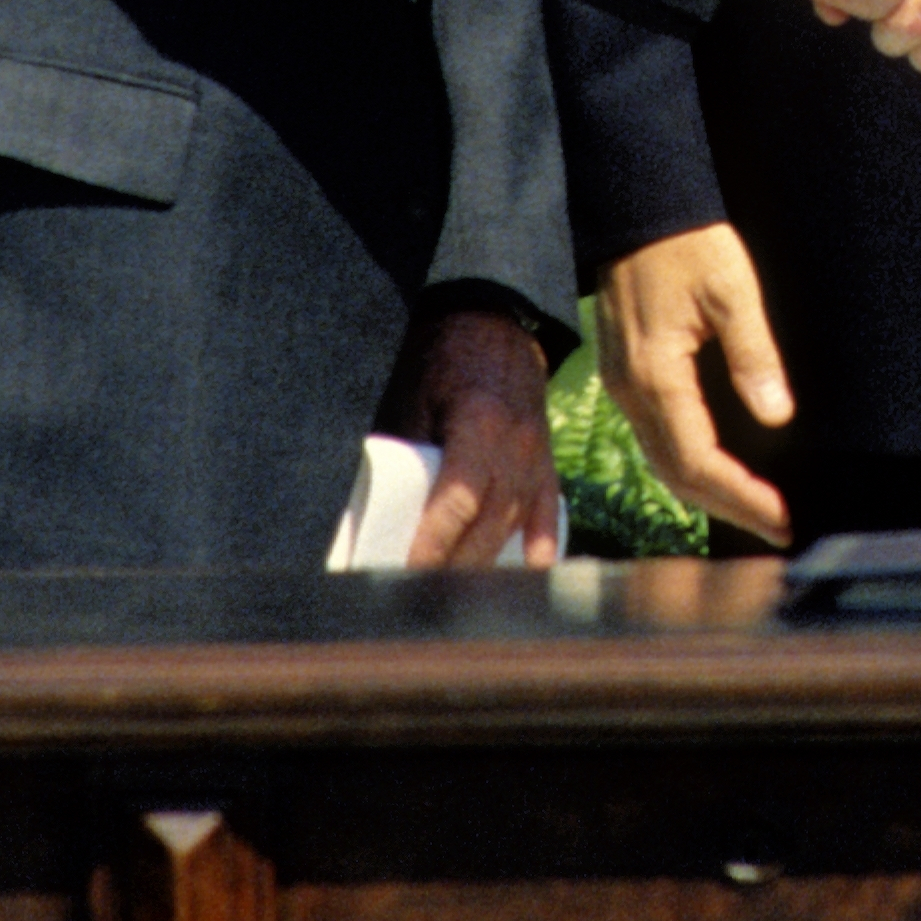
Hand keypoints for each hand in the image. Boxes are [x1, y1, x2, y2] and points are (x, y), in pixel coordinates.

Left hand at [387, 302, 564, 570]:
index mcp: (479, 424)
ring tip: (457, 596)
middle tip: (422, 597)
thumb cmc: (443, 358)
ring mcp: (535, 455)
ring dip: (487, 563)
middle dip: (454, 565)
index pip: (457, 501)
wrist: (496, 323)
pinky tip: (532, 573)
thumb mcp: (414, 395)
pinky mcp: (545, 460)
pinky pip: (547, 510)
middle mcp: (514, 446)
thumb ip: (406, 447)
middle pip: (487, 523)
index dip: (434, 542)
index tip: (407, 573)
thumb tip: (373, 503)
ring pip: (514, 523)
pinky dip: (541, 544)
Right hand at [596, 222, 794, 544]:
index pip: (697, 459)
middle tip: (780, 526)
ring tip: (758, 509)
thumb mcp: (732, 291)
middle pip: (676, 472)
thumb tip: (777, 416)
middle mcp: (631, 391)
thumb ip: (754, 355)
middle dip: (729, 505)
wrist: (638, 208)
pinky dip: (692, 464)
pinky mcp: (628, 375)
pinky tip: (723, 469)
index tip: (782, 515)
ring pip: (663, 459)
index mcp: (654, 375)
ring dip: (709, 491)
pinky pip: (657, 436)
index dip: (741, 495)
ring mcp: (624, 385)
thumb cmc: (688, 243)